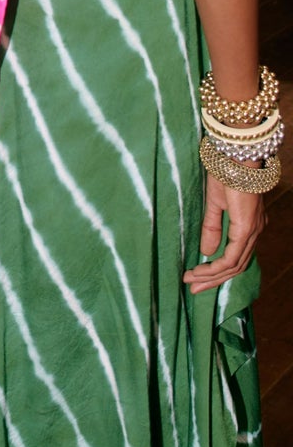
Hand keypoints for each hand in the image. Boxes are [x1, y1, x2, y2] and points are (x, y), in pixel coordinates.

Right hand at [182, 174, 266, 293]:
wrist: (236, 157)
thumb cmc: (226, 172)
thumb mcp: (215, 202)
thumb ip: (212, 227)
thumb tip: (206, 252)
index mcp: (249, 225)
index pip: (236, 256)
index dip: (217, 270)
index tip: (196, 277)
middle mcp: (254, 232)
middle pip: (236, 266)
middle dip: (212, 280)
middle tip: (193, 289)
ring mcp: (252, 231)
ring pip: (234, 266)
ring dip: (212, 276)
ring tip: (192, 282)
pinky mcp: (246, 229)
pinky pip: (232, 257)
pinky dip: (216, 267)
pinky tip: (202, 270)